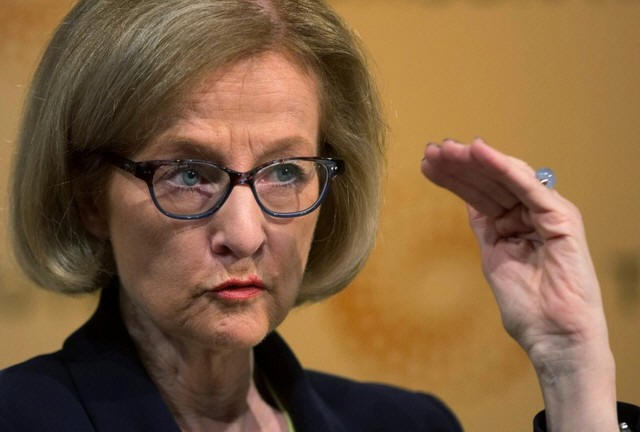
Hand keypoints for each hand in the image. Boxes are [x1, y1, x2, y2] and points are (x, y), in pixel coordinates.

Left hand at [421, 138, 616, 430]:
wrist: (553, 336)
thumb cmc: (527, 306)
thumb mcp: (495, 258)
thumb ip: (486, 228)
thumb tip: (469, 204)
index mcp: (515, 223)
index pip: (480, 193)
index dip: (454, 178)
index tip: (426, 164)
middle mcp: (531, 213)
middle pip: (489, 181)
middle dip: (459, 165)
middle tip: (430, 151)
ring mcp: (547, 212)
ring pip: (505, 177)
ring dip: (473, 161)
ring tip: (445, 149)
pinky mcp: (561, 217)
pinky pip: (527, 185)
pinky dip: (502, 166)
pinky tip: (478, 151)